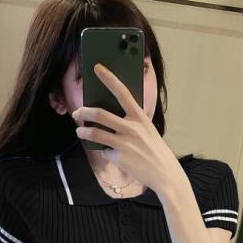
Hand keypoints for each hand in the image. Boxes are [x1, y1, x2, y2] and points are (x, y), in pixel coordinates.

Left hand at [72, 63, 178, 193]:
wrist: (165, 173)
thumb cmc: (155, 150)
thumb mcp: (147, 130)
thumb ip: (131, 121)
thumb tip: (109, 117)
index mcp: (140, 117)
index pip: (122, 92)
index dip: (109, 78)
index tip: (97, 68)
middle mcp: (131, 128)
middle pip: (100, 114)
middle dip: (84, 112)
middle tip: (77, 112)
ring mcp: (124, 144)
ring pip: (95, 134)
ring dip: (83, 132)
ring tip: (80, 132)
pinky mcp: (119, 158)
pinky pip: (105, 151)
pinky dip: (105, 152)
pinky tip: (111, 154)